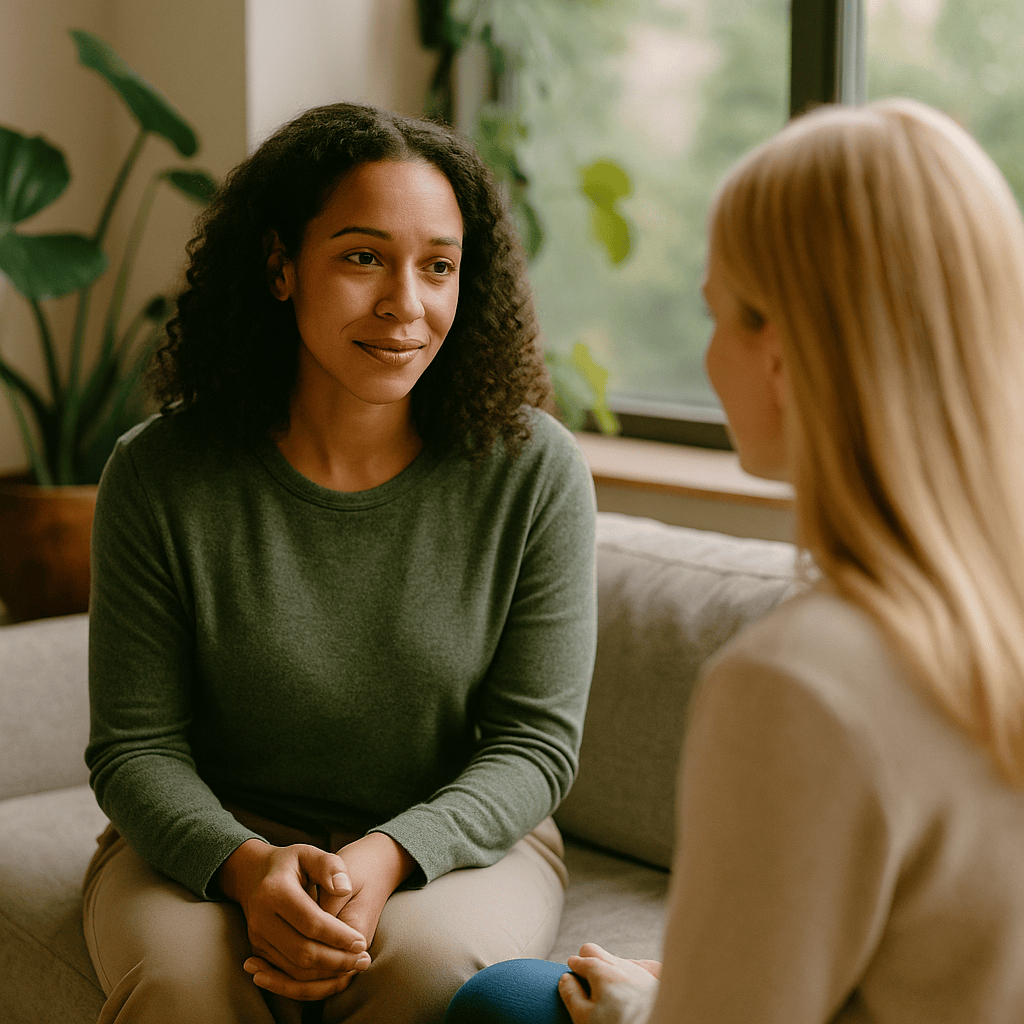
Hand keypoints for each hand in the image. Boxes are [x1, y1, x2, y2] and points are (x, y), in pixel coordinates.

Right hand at [241, 832, 415, 1000]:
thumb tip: (345, 888)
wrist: (254, 875)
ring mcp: (257, 938)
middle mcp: (261, 919)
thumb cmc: (291, 863)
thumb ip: (329, 866)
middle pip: (302, 952)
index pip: (311, 922)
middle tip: (362, 960)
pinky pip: (286, 975)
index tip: (361, 941)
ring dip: (326, 974)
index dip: (338, 936)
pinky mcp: (259, 951)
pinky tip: (334, 976)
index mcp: (275, 891)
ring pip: (294, 969)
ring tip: (353, 967)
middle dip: (336, 960)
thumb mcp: (309, 853)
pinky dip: (311, 981)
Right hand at [559, 943, 659, 1023]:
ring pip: (619, 960)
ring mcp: (642, 972)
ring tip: (610, 991)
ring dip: (610, 968)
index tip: (574, 978)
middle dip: (588, 960)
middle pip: (597, 951)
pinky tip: (634, 979)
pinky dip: (637, 968)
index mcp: (602, 971)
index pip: (580, 958)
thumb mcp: (584, 1018)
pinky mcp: (657, 982)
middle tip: (587, 981)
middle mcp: (623, 966)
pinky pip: (645, 965)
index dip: (574, 969)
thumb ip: (571, 995)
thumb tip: (566, 978)